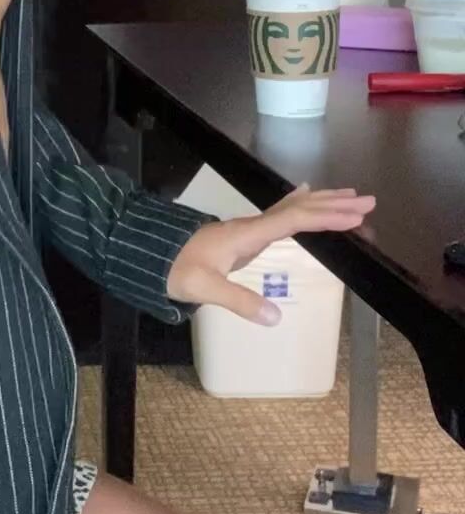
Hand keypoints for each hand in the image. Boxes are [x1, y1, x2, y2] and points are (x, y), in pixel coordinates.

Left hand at [165, 184, 376, 325]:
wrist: (147, 253)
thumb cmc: (173, 269)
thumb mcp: (203, 288)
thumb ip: (239, 301)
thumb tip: (275, 317)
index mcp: (247, 234)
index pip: (293, 220)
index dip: (324, 217)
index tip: (354, 216)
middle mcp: (251, 226)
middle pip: (298, 208)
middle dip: (333, 205)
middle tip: (367, 202)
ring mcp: (247, 228)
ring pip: (291, 208)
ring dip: (322, 202)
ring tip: (350, 196)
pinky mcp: (244, 234)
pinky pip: (281, 213)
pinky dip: (300, 204)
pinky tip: (305, 196)